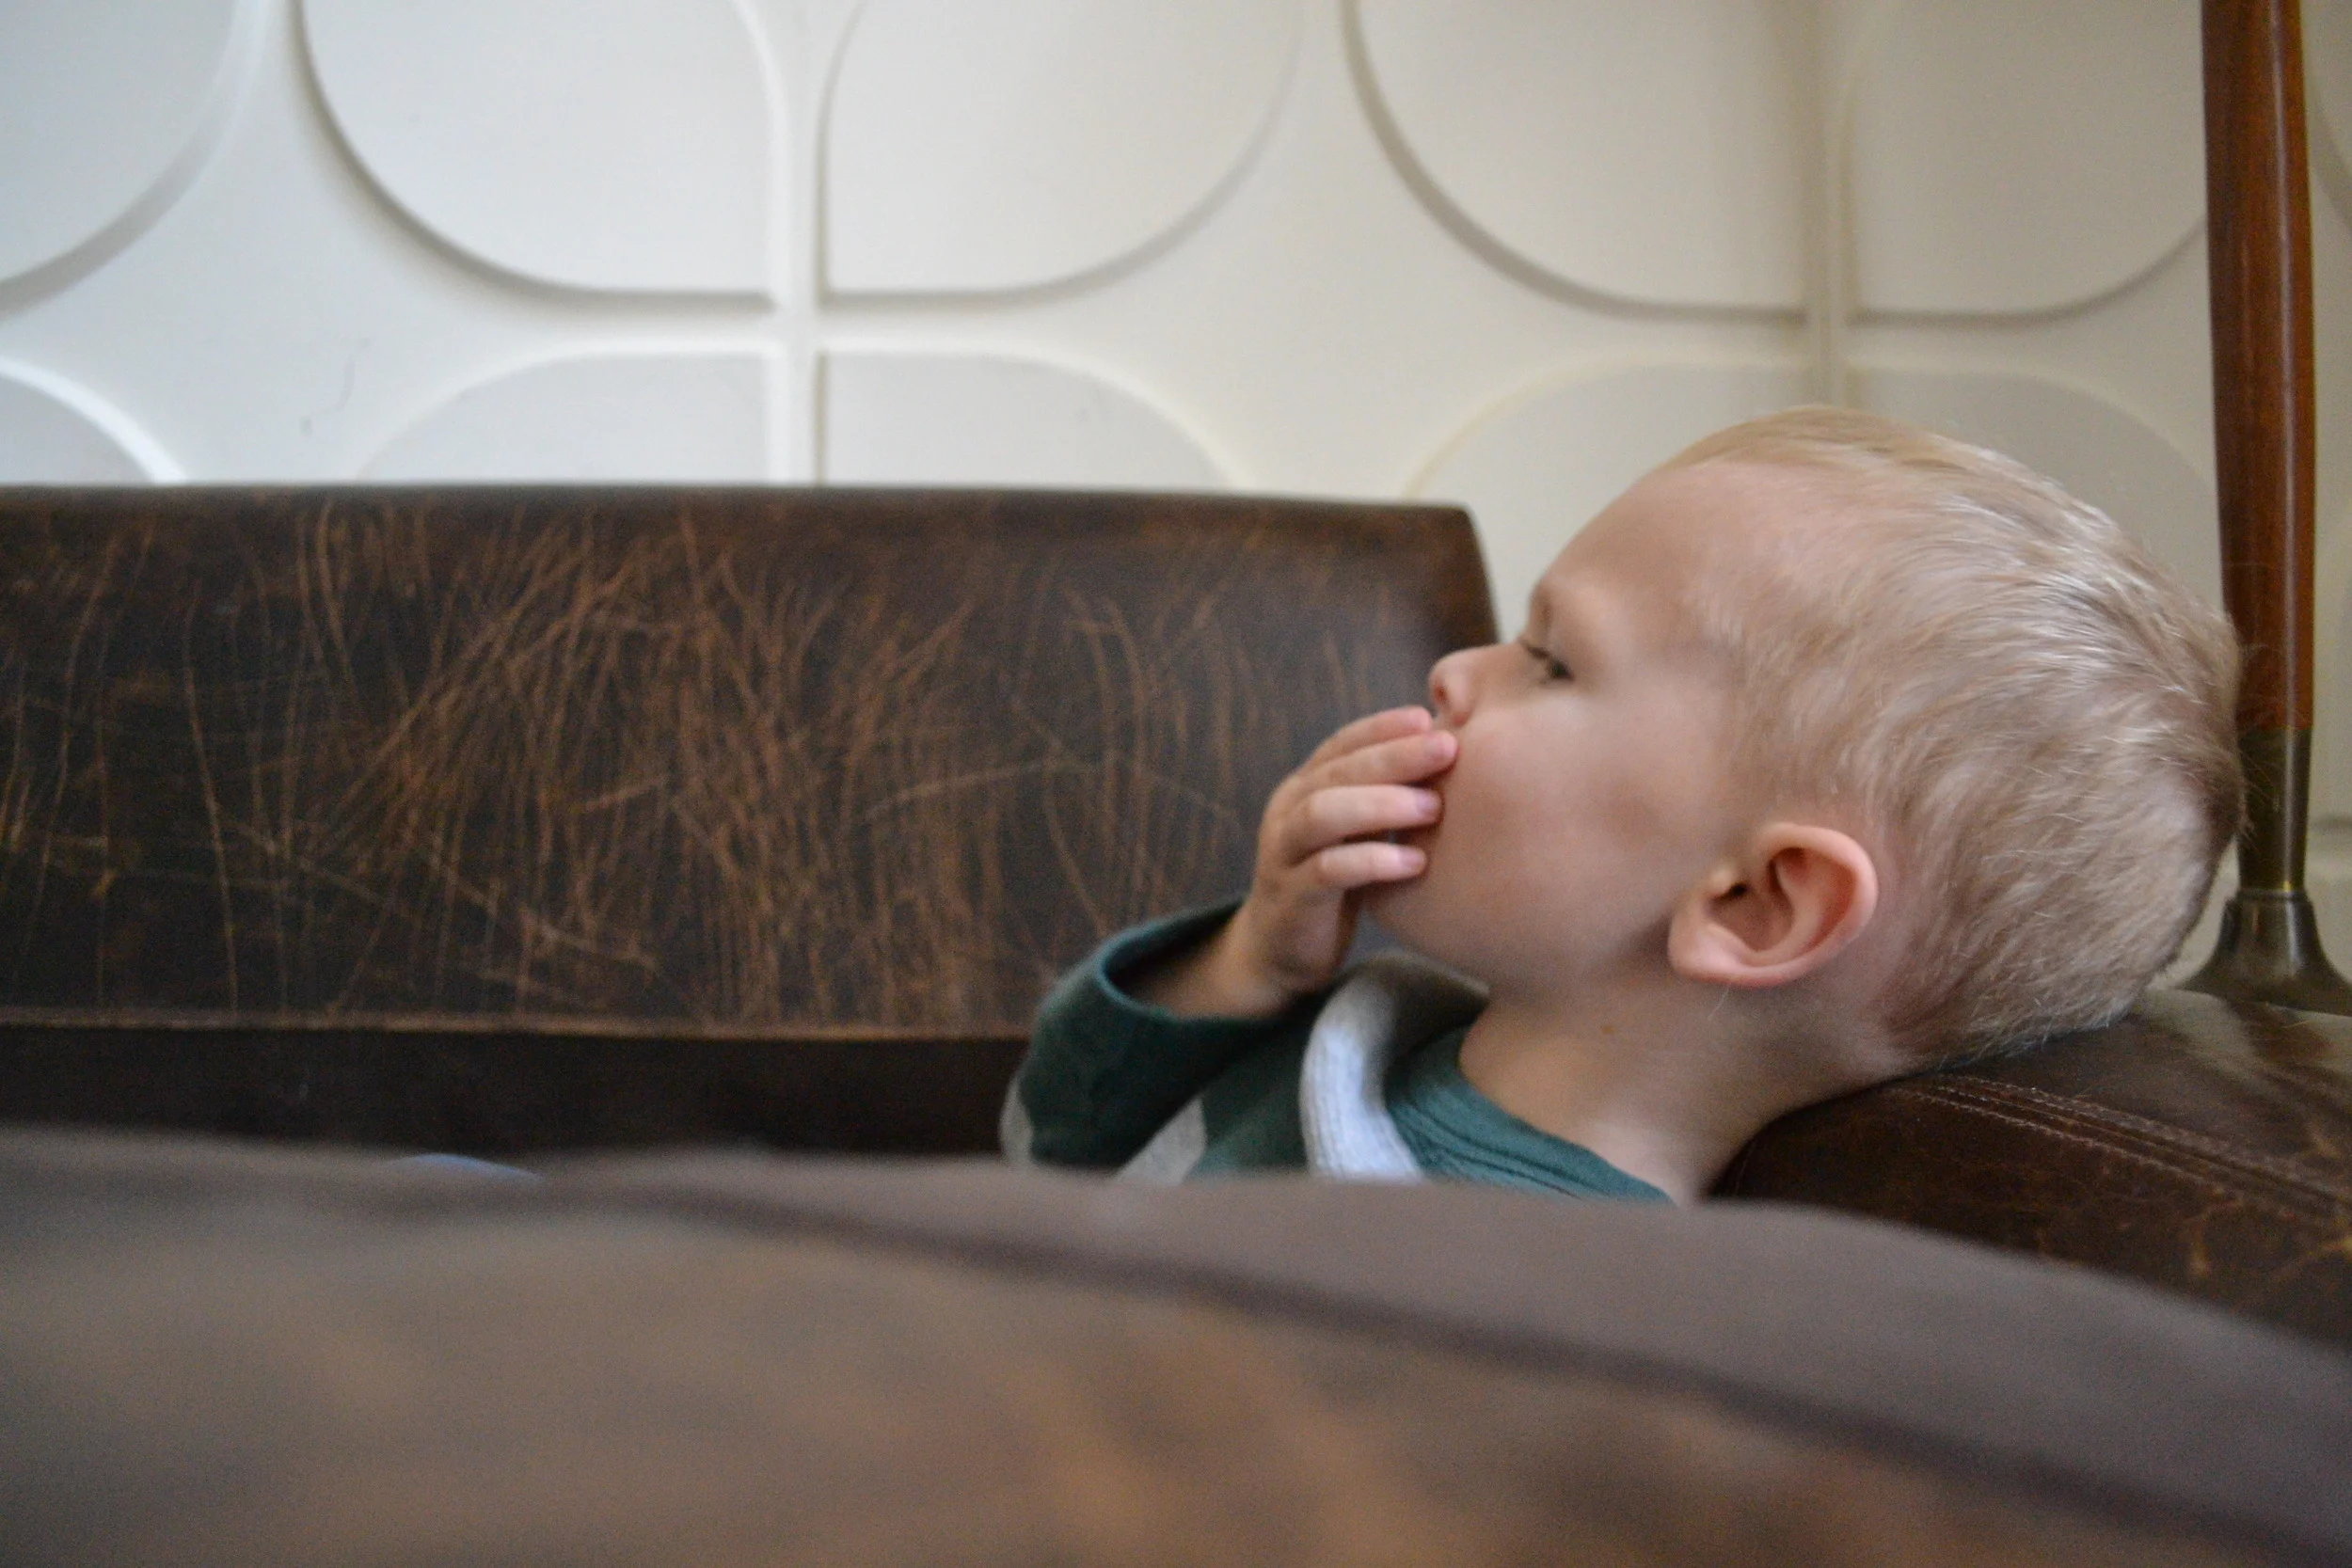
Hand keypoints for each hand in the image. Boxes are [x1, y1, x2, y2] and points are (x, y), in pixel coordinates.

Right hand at [1134, 706, 1454, 1016]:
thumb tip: (1447, 755)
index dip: (1382, 727)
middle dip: (1394, 756)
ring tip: (1433, 808)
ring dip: (1382, 805)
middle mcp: (1289, 811)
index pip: (1342, 744)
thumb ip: (1382, 795)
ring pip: (1324, 813)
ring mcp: (1284, 853)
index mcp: (1305, 787)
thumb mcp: (1356, 831)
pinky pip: (1328, 871)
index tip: (1429, 717)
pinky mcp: (1293, 897)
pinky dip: (1372, 861)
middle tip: (1447, 749)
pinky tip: (1415, 863)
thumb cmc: (1334, 881)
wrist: (1280, 949)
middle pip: (1337, 771)